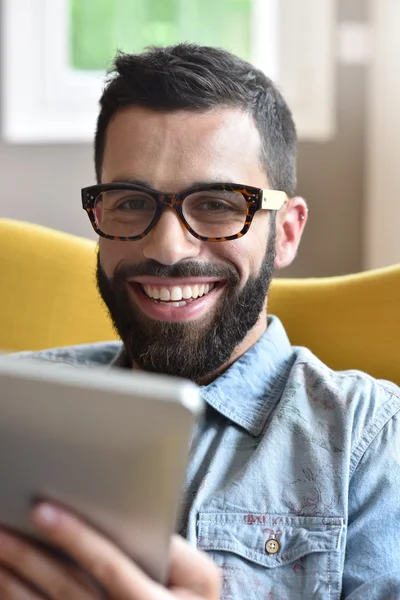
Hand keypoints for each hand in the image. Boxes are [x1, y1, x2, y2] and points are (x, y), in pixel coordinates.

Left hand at [0, 502, 220, 598]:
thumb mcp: (200, 579)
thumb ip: (174, 549)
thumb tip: (137, 520)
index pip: (110, 567)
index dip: (76, 538)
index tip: (42, 510)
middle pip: (68, 588)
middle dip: (30, 557)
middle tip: (2, 528)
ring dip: (14, 580)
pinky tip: (3, 581)